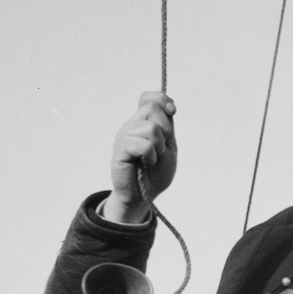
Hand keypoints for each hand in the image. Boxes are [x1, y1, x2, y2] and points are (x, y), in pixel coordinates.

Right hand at [107, 91, 177, 223]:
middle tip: (160, 148)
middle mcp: (131, 125)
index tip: (172, 112)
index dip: (162, 99)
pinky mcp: (120, 149)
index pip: (148, 97)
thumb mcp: (169, 146)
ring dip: (159, 147)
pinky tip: (145, 163)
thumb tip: (169, 107)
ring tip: (152, 159)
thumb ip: (168, 126)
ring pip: (151, 127)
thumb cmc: (156, 173)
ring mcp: (124, 135)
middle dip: (165, 130)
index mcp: (142, 122)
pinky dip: (150, 156)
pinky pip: (143, 144)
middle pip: (152, 108)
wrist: (143, 196)